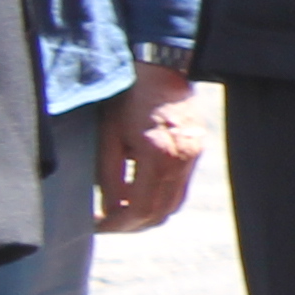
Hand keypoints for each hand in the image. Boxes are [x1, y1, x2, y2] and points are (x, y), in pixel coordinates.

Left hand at [94, 64, 209, 231]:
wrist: (161, 69)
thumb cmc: (129, 98)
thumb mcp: (108, 138)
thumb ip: (109, 176)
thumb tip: (108, 208)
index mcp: (158, 156)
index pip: (139, 209)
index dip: (117, 224)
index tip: (97, 225)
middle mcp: (182, 160)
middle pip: (160, 213)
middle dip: (131, 225)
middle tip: (107, 224)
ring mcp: (194, 156)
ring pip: (173, 204)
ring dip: (147, 215)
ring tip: (121, 213)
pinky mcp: (197, 150)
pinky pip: (180, 188)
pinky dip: (160, 199)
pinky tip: (139, 193)